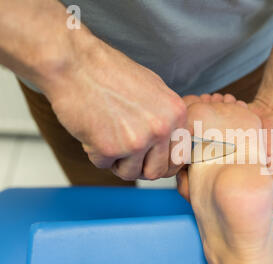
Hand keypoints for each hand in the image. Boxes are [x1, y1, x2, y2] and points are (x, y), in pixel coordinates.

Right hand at [43, 36, 186, 180]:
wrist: (75, 63)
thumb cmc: (110, 72)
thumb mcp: (154, 89)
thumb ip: (167, 118)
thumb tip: (172, 143)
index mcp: (176, 114)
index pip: (179, 157)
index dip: (162, 163)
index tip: (150, 161)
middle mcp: (162, 128)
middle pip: (156, 172)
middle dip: (139, 168)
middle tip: (126, 156)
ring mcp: (137, 140)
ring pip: (130, 173)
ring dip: (116, 162)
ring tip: (107, 137)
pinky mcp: (110, 148)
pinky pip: (104, 165)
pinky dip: (95, 153)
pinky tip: (92, 129)